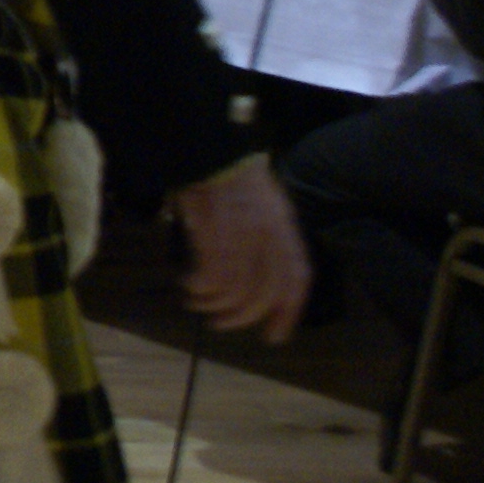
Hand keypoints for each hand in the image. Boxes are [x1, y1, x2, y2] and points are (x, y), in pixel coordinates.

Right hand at [168, 156, 310, 339]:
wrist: (205, 146)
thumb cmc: (226, 174)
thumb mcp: (260, 203)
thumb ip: (267, 236)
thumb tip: (258, 276)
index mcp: (284, 226)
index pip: (296, 278)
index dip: (288, 311)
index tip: (274, 336)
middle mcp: (269, 233)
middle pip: (266, 292)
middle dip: (242, 317)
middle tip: (220, 323)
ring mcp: (243, 233)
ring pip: (237, 291)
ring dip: (213, 305)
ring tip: (196, 301)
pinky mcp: (214, 233)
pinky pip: (211, 278)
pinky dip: (198, 288)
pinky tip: (187, 283)